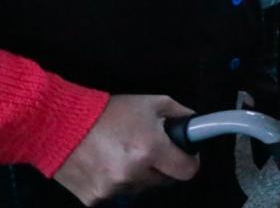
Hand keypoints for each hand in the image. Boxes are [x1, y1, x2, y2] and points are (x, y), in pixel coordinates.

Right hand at [53, 95, 199, 204]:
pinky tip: (106, 163)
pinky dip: (117, 182)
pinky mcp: (94, 198)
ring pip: (141, 188)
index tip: (185, 154)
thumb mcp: (152, 103)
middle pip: (164, 180)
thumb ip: (180, 114)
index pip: (187, 171)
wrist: (61, 124)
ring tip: (124, 153)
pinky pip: (117, 194)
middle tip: (151, 150)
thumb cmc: (109, 112)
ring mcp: (113, 189)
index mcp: (151, 150)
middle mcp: (134, 173)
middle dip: (163, 166)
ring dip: (139, 175)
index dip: (190, 161)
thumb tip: (195, 124)